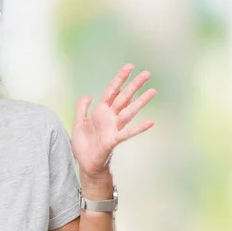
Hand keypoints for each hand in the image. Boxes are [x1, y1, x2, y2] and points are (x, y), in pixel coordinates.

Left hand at [71, 64, 155, 178]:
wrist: (85, 163)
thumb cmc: (83, 144)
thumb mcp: (78, 122)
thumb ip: (82, 107)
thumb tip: (88, 95)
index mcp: (101, 111)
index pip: (112, 91)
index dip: (120, 79)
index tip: (130, 67)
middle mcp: (110, 117)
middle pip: (124, 97)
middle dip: (135, 85)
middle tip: (147, 73)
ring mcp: (114, 128)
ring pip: (129, 111)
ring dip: (141, 101)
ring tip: (153, 91)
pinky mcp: (114, 140)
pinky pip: (128, 132)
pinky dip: (139, 127)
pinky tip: (151, 122)